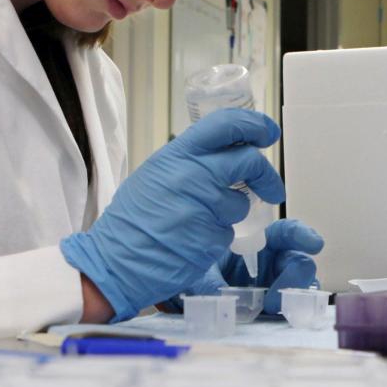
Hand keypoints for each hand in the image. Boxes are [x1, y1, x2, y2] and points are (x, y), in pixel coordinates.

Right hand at [61, 109, 282, 321]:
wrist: (114, 261)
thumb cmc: (132, 221)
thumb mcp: (155, 175)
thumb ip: (189, 161)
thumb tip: (225, 154)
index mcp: (177, 155)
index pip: (227, 125)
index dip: (255, 125)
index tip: (268, 133)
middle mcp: (193, 176)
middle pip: (249, 162)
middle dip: (267, 176)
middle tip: (271, 188)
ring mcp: (203, 209)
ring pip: (241, 203)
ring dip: (233, 213)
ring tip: (202, 221)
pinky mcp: (210, 239)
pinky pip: (228, 233)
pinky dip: (217, 237)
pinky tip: (193, 240)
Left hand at [185, 219, 324, 312]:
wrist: (193, 297)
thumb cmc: (199, 275)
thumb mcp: (199, 273)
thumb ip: (211, 283)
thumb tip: (225, 302)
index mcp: (256, 242)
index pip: (285, 232)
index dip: (301, 234)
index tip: (314, 244)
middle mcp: (272, 260)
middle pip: (299, 261)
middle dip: (296, 277)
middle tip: (275, 299)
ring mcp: (277, 283)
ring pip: (302, 285)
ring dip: (294, 297)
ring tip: (271, 309)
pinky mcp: (277, 304)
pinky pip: (295, 305)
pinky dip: (293, 310)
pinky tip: (281, 316)